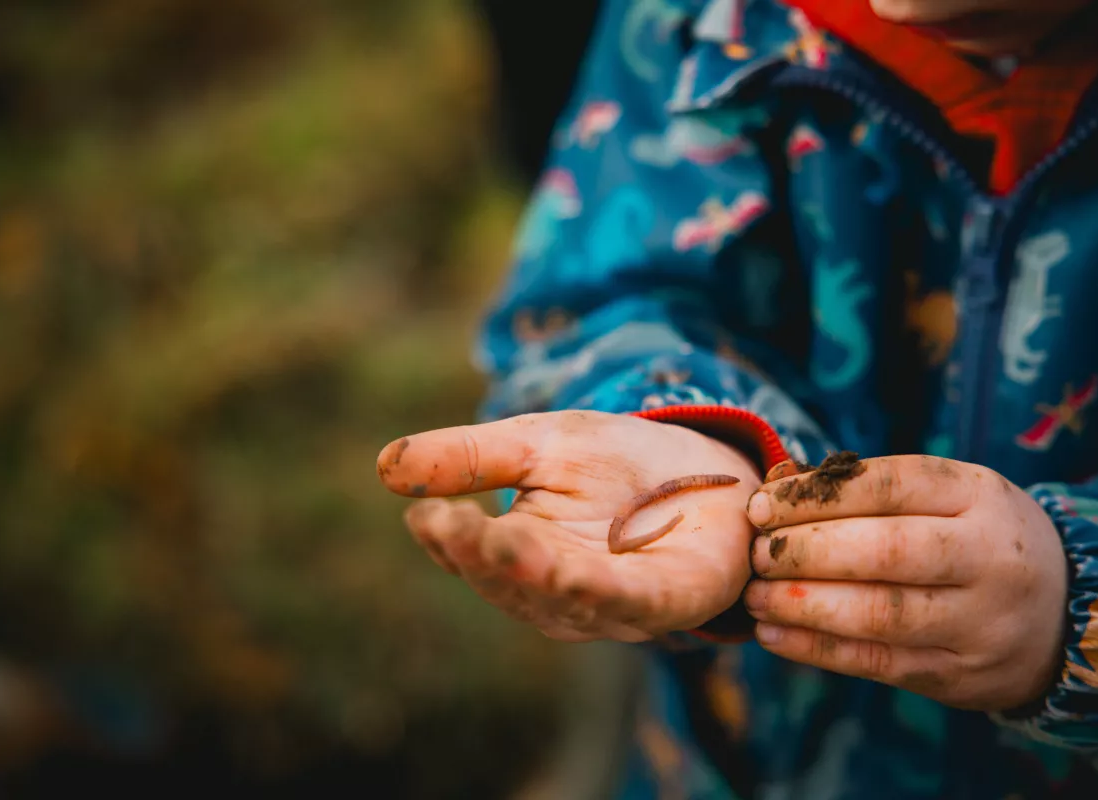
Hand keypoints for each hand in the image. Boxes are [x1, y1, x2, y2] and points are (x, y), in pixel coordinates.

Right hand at [376, 410, 760, 641]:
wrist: (712, 477)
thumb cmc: (620, 466)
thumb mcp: (541, 444)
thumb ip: (473, 456)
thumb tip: (385, 466)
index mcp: (518, 554)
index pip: (469, 553)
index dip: (448, 537)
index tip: (426, 512)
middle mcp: (555, 591)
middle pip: (509, 580)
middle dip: (482, 554)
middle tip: (452, 523)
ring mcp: (609, 606)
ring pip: (561, 597)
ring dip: (534, 574)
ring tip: (505, 544)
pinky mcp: (665, 603)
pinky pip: (627, 601)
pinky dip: (599, 591)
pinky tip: (571, 571)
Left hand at [743, 454, 1067, 710]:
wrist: (1065, 614)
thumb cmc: (976, 537)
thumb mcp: (951, 495)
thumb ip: (873, 492)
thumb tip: (775, 489)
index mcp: (979, 496)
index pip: (888, 486)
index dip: (815, 497)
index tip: (761, 506)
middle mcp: (987, 557)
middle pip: (885, 551)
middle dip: (804, 551)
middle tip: (754, 552)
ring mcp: (979, 622)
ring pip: (881, 614)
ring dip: (804, 605)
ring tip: (756, 596)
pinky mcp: (960, 676)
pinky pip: (879, 664)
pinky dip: (817, 650)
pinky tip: (773, 635)